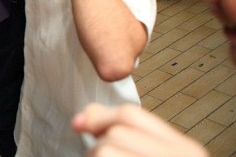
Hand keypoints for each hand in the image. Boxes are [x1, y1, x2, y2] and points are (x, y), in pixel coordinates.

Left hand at [72, 103, 207, 156]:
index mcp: (187, 150)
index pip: (132, 115)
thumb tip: (81, 119)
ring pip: (104, 148)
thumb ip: (127, 132)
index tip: (80, 124)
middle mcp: (180, 156)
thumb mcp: (149, 151)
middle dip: (101, 144)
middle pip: (116, 130)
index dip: (101, 116)